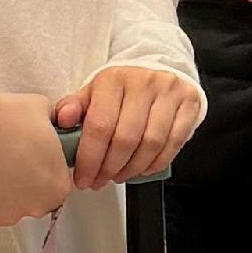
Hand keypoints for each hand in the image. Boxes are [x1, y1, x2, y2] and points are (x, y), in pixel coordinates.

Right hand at [0, 87, 75, 237]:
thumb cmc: (1, 115)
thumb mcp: (41, 111)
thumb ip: (49, 128)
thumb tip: (45, 126)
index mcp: (56, 187)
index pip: (52, 188)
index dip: (37, 173)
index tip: (24, 162)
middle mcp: (34, 208)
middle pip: (28, 203)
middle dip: (16, 186)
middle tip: (0, 162)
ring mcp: (4, 218)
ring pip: (1, 212)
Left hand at [53, 65, 201, 188]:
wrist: (156, 70)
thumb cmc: (121, 88)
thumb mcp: (93, 92)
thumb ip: (75, 107)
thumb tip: (63, 119)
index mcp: (114, 79)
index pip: (100, 125)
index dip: (89, 158)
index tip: (82, 177)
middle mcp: (144, 82)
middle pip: (125, 138)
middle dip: (109, 168)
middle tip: (98, 181)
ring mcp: (169, 92)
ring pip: (150, 144)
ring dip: (131, 169)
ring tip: (118, 176)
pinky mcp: (189, 104)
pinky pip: (173, 144)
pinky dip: (155, 163)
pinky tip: (140, 169)